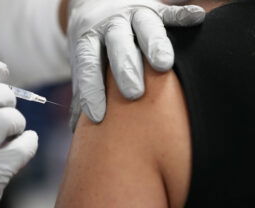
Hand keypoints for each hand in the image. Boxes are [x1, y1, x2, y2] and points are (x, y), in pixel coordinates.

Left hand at [68, 0, 204, 126]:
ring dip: (154, 44)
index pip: (88, 65)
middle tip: (133, 94)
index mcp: (88, 39)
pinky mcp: (154, 8)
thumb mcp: (82, 60)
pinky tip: (197, 19)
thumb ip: (82, 89)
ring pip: (145, 26)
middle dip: (126, 69)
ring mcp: (132, 14)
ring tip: (163, 65)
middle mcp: (110, 25)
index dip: (91, 89)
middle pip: (117, 45)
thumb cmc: (93, 43)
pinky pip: (169, 11)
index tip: (97, 116)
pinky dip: (182, 15)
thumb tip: (76, 129)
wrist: (96, 2)